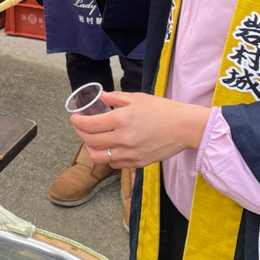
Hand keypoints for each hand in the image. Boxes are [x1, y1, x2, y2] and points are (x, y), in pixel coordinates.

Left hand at [70, 91, 210, 168]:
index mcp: (122, 119)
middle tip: (80, 126)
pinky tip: (109, 147)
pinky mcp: (137, 163)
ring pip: (98, 156)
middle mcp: (124, 138)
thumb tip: (100, 96)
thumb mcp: (137, 98)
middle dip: (80, 132)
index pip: (89, 124)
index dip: (77, 121)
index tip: (75, 118)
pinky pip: (113, 163)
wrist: (184, 127)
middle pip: (90, 140)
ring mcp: (130, 153)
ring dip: (90, 147)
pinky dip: (106, 156)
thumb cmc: (163, 110)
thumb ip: (115, 98)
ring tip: (92, 139)